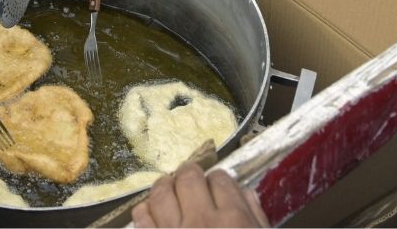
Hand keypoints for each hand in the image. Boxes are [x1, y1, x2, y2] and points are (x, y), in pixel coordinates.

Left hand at [132, 163, 267, 227]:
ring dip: (164, 186)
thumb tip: (246, 194)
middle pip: (189, 178)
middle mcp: (202, 222)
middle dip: (190, 173)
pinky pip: (141, 218)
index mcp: (234, 222)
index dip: (218, 178)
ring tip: (168, 185)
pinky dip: (145, 210)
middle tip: (190, 175)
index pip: (221, 180)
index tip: (216, 181)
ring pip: (161, 193)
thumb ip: (255, 219)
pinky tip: (151, 211)